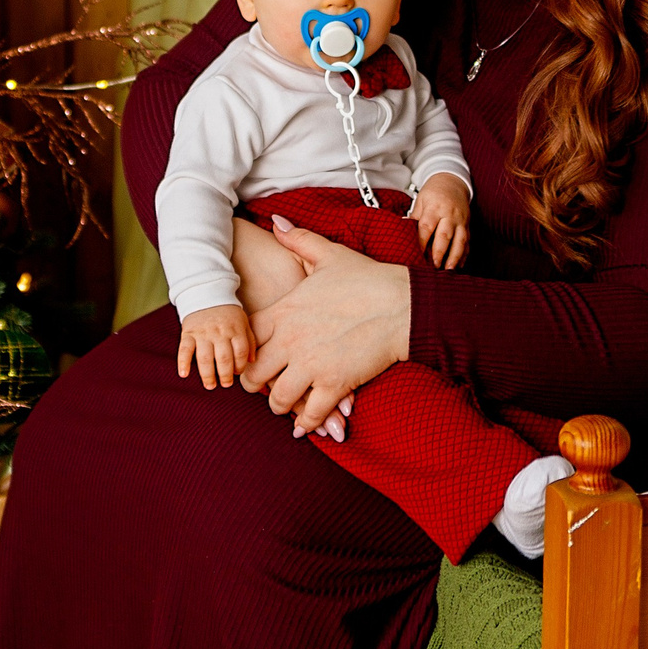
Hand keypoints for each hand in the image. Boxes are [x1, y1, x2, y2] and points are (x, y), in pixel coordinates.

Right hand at [177, 304, 255, 388]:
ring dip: (208, 375)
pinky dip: (183, 362)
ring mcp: (203, 333)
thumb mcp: (243, 322)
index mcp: (235, 329)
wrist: (206, 293)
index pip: (240, 353)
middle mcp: (219, 332)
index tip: (238, 373)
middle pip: (223, 358)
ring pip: (205, 358)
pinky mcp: (188, 333)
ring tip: (210, 385)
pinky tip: (184, 374)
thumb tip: (252, 362)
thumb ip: (250, 341)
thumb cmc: (228, 313)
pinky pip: (185, 349)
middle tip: (226, 384)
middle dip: (225, 375)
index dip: (241, 366)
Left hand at [242, 218, 410, 435]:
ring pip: (276, 400)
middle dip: (255, 384)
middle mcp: (291, 341)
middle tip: (265, 385)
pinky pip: (310, 414)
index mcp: (285, 312)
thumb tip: (276, 223)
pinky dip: (306, 423)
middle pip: (252, 376)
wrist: (403, 305)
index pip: (245, 338)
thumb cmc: (367, 279)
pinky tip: (306, 425)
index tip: (251, 355)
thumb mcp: (329, 254)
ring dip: (280, 405)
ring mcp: (312, 365)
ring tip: (287, 403)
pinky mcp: (335, 384)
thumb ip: (298, 240)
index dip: (244, 350)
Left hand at [411, 174, 470, 269]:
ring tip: (448, 271)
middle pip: (445, 235)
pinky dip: (464, 255)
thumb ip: (414, 217)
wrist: (453, 182)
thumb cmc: (434, 192)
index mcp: (435, 207)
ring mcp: (461, 221)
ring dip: (454, 257)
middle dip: (439, 253)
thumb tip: (402, 233)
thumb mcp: (421, 200)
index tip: (417, 255)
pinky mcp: (468, 226)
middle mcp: (450, 215)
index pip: (427, 226)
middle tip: (433, 267)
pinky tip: (459, 266)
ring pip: (460, 241)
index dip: (422, 242)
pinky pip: (468, 242)